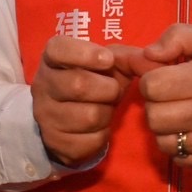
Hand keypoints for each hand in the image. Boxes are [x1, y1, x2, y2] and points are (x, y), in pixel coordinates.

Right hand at [31, 37, 132, 166]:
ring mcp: (45, 115)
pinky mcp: (56, 142)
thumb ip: (126, 56)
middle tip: (112, 90)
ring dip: (106, 113)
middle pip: (79, 85)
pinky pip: (91, 140)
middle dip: (107, 89)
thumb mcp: (105, 64)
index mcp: (52, 59)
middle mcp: (42, 85)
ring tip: (103, 108)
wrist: (67, 119)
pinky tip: (97, 127)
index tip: (108, 60)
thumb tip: (148, 58)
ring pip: (88, 116)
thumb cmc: (92, 81)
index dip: (86, 53)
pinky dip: (102, 134)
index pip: (59, 49)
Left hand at [137, 24, 191, 165]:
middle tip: (168, 95)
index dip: (150, 78)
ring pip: (162, 140)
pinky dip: (176, 145)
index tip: (162, 76)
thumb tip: (147, 55)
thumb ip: (176, 37)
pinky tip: (187, 129)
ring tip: (177, 112)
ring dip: (163, 126)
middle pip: (154, 116)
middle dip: (154, 103)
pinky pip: (177, 158)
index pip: (153, 86)